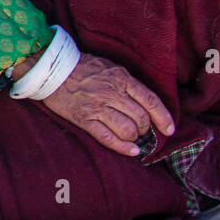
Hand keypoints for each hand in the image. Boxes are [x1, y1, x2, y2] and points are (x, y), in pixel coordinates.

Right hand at [40, 53, 175, 155]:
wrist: (51, 69)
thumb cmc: (82, 67)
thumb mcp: (109, 67)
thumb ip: (127, 83)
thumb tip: (145, 103)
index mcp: (120, 78)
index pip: (150, 100)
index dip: (163, 117)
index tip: (169, 129)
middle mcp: (111, 93)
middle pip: (141, 118)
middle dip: (146, 128)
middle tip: (142, 130)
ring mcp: (97, 107)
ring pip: (128, 130)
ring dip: (134, 137)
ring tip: (132, 137)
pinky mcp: (84, 119)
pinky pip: (108, 138)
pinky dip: (122, 147)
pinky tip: (131, 151)